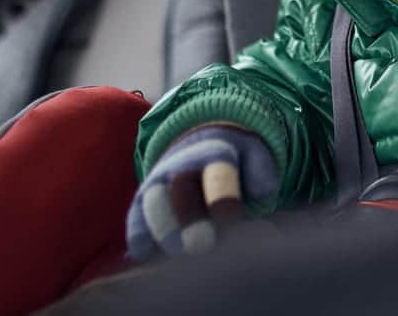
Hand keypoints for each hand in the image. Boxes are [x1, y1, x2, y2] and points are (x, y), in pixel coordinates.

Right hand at [126, 125, 277, 259]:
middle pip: (181, 189)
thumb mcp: (255, 156)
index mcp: (217, 154)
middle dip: (188, 218)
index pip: (219, 173)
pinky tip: (143, 255)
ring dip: (162, 229)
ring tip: (176, 253)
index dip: (222, 195)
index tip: (228, 216)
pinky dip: (138, 236)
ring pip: (152, 202)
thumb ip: (261, 172)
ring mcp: (159, 182)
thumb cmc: (237, 160)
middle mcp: (183, 166)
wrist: (201, 143)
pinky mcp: (141, 201)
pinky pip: (135, 217)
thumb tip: (262, 191)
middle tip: (200, 245)